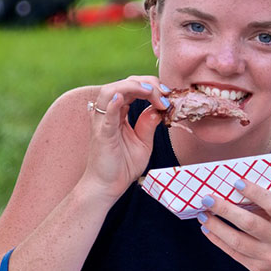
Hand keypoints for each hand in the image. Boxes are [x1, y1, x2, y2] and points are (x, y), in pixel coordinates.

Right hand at [80, 77, 172, 201]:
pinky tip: (122, 97)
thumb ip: (149, 124)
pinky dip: (113, 103)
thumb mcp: (144, 142)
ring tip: (151, 92)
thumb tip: (159, 108)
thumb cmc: (123, 166)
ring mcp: (102, 122)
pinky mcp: (101, 135)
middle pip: (124, 84)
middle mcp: (108, 114)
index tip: (169, 95)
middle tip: (166, 92)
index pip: (133, 88)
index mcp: (119, 113)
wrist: (107, 187)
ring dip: (133, 87)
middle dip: (147, 83)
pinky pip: (105, 115)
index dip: (152, 87)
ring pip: (111, 91)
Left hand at [198, 178, 270, 270]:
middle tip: (207, 198)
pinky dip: (218, 240)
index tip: (236, 182)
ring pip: (237, 240)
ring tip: (203, 214)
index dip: (254, 192)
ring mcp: (269, 257)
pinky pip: (234, 253)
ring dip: (216, 226)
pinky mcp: (258, 269)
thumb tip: (238, 194)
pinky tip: (208, 230)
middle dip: (225, 209)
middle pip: (249, 223)